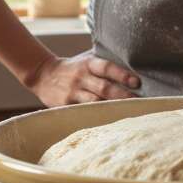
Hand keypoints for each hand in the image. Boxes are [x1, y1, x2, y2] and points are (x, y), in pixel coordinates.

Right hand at [23, 50, 140, 106]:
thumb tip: (133, 64)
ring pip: (94, 103)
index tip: (136, 82)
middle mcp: (81, 77)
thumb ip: (105, 62)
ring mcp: (73, 93)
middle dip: (122, 96)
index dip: (121, 75)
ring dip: (112, 109)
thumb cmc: (73, 68)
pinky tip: (109, 123)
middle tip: (139, 103)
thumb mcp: (86, 59)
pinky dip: (96, 117)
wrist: (43, 75)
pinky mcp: (66, 106)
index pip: (107, 68)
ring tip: (128, 114)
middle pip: (104, 88)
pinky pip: (83, 113)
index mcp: (88, 64)